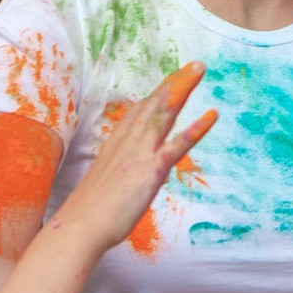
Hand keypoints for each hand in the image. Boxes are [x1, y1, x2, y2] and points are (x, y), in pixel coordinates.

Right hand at [52, 63, 214, 247]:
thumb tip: (118, 182)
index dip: (155, 96)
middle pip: (153, 104)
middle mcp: (127, 142)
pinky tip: (213, 114)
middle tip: (192, 66)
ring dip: (183, 88)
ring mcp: (140, 153)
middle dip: (173, 82)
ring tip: (199, 69)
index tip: (168, 83)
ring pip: (164, 112)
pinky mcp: (152, 169)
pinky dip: (197, 128)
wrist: (80, 226)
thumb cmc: (86, 214)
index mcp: (115, 146)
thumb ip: (113, 178)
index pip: (137, 113)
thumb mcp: (100, 187)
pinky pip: (178, 144)